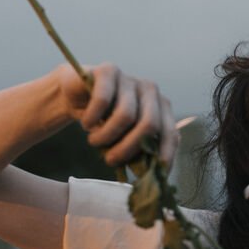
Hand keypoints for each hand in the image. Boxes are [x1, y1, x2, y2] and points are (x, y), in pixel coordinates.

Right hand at [53, 62, 179, 168]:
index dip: (164, 156)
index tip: (152, 177)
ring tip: (94, 141)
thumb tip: (149, 177)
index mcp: (162, 108)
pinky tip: (86, 123)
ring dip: (106, 136)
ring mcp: (131, 79)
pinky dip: (92, 118)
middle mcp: (151, 91)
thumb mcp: (124, 139)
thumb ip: (139, 153)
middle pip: (149, 125)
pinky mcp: (109, 71)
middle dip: (128, 148)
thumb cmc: (105, 122)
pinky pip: (103, 101)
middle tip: (110, 161)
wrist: (77, 95)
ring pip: (125, 115)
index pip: (170, 134)